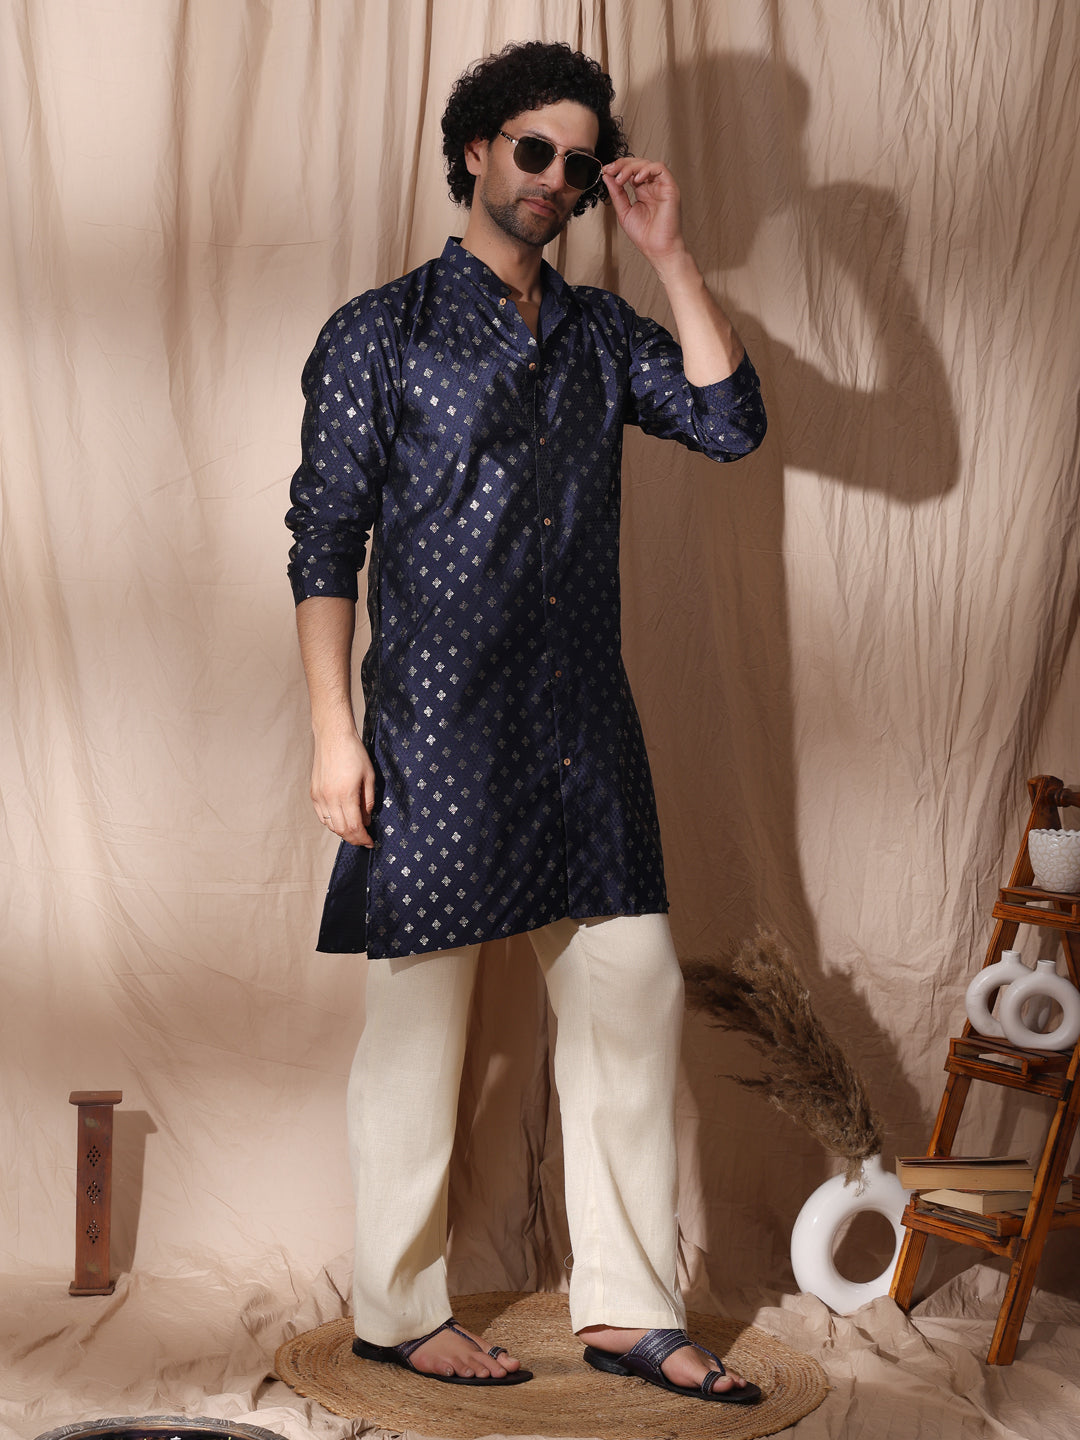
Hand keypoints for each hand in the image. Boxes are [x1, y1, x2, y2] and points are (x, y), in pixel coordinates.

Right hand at [310, 728, 375, 846]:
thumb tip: (367, 821)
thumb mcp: (369, 777)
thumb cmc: (354, 753)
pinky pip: (322, 816)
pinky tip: (341, 820)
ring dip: (342, 832)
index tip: (370, 842)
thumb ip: (368, 801)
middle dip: (354, 838)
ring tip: (354, 831)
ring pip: (330, 825)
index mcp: (346, 794)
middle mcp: (329, 798)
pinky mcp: (313, 793)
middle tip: (364, 839)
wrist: (333, 737)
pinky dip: (331, 822)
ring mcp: (319, 796)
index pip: (354, 827)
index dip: (363, 838)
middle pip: (341, 830)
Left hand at [602, 156, 685, 269]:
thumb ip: (616, 193)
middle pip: (638, 164)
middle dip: (622, 164)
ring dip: (631, 166)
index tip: (606, 171)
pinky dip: (646, 169)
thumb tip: (607, 176)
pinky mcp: (670, 188)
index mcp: (643, 191)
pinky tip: (636, 180)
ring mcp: (662, 186)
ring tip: (620, 178)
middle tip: (610, 170)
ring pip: (647, 164)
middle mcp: (653, 187)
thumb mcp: (624, 211)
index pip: (631, 171)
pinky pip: (660, 168)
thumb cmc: (645, 236)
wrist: (658, 250)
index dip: (618, 168)